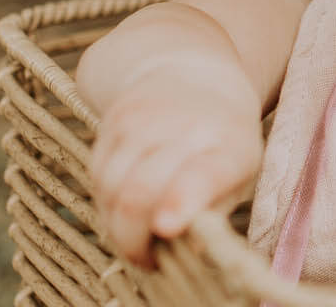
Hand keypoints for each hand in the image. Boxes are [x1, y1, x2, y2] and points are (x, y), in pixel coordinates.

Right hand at [88, 71, 262, 266]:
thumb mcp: (238, 176)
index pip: (201, 175)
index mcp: (229, 145)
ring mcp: (147, 118)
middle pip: (139, 194)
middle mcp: (187, 126)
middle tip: (149, 257)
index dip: (180, 201)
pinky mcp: (115, 118)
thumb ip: (212, 215)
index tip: (166, 225)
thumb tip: (186, 251)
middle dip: (135, 241)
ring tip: (139, 231)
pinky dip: (107, 201)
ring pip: (110, 191)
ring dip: (118, 225)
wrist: (194, 77)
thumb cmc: (222, 142)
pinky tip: (126, 202)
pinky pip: (97, 176)